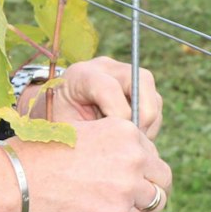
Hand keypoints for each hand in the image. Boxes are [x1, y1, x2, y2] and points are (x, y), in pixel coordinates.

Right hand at [0, 117, 171, 211]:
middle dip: (152, 188)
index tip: (130, 175)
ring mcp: (127, 186)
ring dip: (139, 207)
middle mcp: (133, 156)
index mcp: (125, 131)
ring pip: (154, 202)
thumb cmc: (42, 154)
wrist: (19, 178)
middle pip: (162, 178)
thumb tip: (130, 166)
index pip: (152, 152)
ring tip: (117, 207)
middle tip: (136, 196)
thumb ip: (112, 145)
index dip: (142, 167)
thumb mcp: (83, 132)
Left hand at [16, 56, 161, 139]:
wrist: (56, 113)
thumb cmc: (56, 124)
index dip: (118, 116)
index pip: (109, 88)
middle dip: (144, 115)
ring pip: (152, 94)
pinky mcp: (135, 86)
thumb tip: (119, 144)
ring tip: (132, 144)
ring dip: (148, 123)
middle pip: (141, 80)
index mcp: (81, 74)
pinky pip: (154, 104)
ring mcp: (123, 73)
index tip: (115, 141)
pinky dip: (149, 125)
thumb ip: (87, 134)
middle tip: (136, 142)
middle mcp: (105, 67)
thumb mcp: (63, 130)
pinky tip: (133, 139)